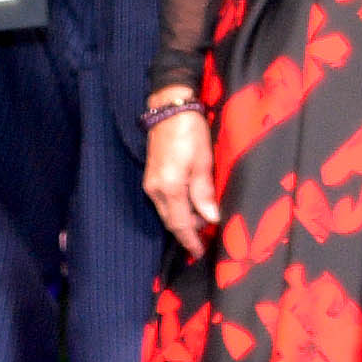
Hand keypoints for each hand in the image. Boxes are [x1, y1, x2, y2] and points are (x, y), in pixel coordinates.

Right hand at [145, 107, 219, 256]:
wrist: (169, 109)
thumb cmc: (190, 132)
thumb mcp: (203, 162)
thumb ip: (204, 193)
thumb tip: (210, 219)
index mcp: (169, 188)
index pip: (180, 223)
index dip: (190, 240)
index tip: (200, 252)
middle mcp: (155, 190)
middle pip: (171, 220)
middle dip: (187, 232)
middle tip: (205, 237)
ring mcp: (150, 183)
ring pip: (167, 211)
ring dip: (183, 219)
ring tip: (202, 220)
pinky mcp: (151, 176)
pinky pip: (164, 201)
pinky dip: (177, 208)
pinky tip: (191, 205)